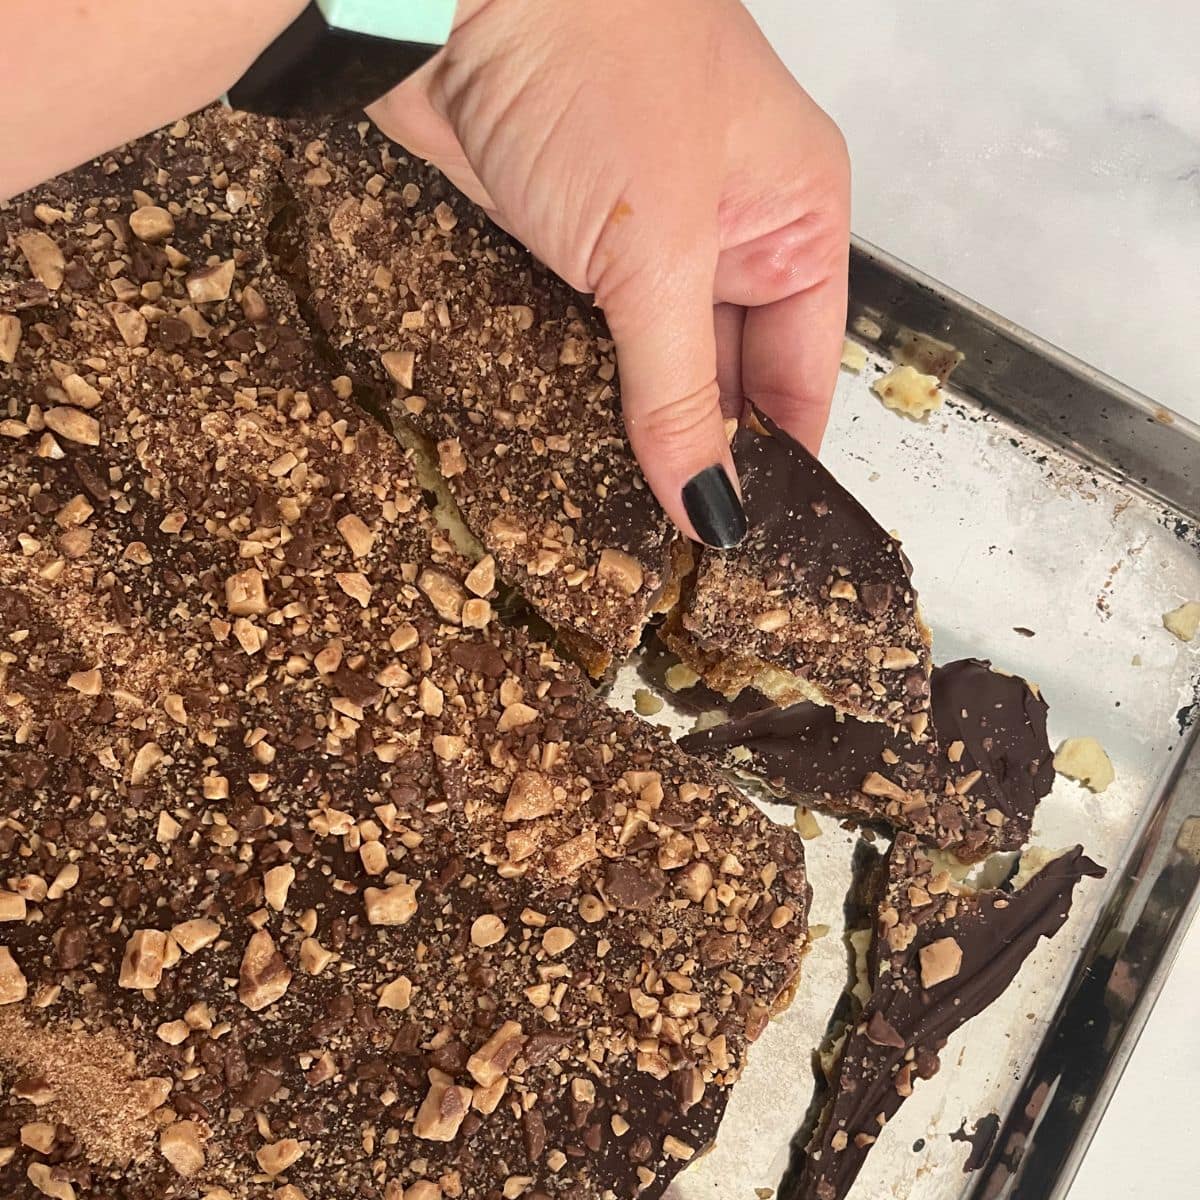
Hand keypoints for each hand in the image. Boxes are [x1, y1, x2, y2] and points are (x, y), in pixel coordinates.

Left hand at [369, 0, 849, 546]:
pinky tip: (573, 452)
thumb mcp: (655, 255)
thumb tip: (710, 508)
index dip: (781, 457)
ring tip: (624, 518)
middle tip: (674, 547)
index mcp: (794, 213)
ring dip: (637, 428)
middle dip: (703, 452)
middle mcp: (728, 227)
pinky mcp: (563, 245)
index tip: (749, 539)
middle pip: (732, 374)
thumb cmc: (591, 66)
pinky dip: (581, 393)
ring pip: (654, 364)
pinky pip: (588, 343)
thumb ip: (679, 393)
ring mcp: (641, 236)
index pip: (807, 368)